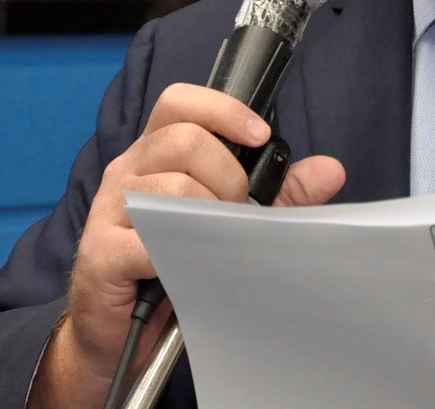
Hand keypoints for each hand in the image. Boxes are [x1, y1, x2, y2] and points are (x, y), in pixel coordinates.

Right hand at [29, 83, 345, 408]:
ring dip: (210, 216)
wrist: (121, 333)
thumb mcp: (235, 220)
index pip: (179, 102)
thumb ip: (281, 193)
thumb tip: (332, 170)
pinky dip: (184, 251)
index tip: (261, 136)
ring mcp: (110, 209)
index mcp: (156, 152)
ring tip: (213, 242)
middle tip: (235, 213)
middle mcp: (128, 169)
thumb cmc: (177, 263)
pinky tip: (189, 265)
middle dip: (228, 176)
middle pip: (184, 140)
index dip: (223, 110)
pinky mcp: (102, 251)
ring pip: (174, 186)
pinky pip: (153, 237)